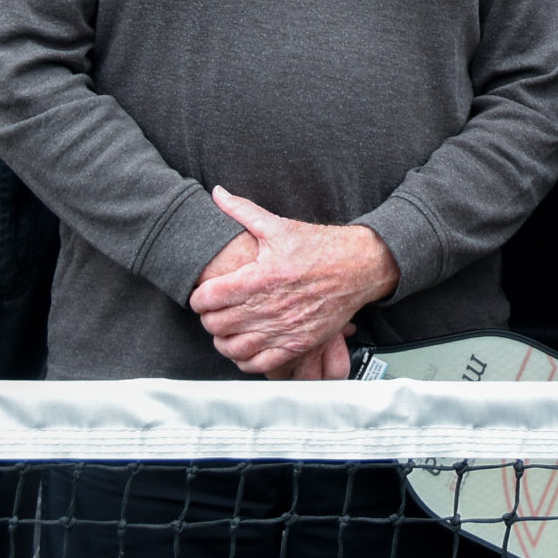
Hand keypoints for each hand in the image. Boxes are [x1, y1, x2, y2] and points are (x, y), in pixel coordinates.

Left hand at [188, 188, 397, 376]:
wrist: (359, 266)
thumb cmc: (319, 246)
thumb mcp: (278, 225)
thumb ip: (243, 210)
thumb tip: (217, 193)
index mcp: (260, 276)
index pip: (209, 298)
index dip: (198, 297)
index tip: (202, 294)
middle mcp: (270, 306)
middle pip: (217, 324)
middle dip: (208, 317)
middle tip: (212, 310)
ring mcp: (285, 328)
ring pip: (234, 347)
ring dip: (223, 340)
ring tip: (225, 329)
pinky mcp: (299, 344)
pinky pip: (260, 364)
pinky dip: (245, 360)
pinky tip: (244, 348)